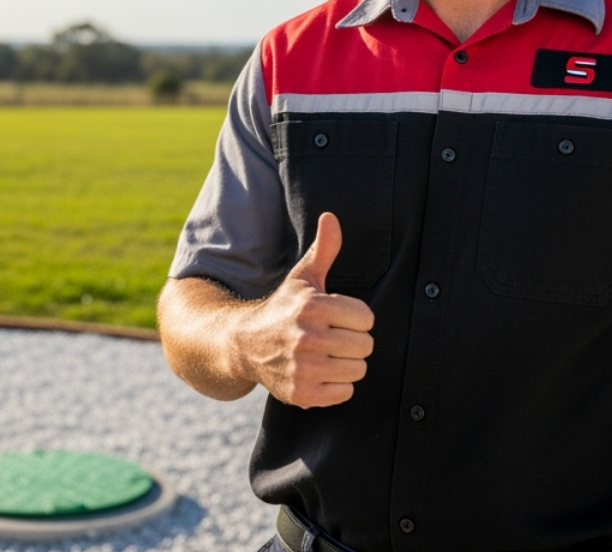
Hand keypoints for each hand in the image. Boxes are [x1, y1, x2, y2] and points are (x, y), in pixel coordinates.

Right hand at [237, 212, 375, 407]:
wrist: (244, 345)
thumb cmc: (283, 308)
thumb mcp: (302, 277)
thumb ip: (324, 249)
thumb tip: (331, 217)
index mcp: (312, 306)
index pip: (366, 318)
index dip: (356, 318)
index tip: (340, 318)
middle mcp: (307, 338)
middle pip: (365, 346)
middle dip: (353, 342)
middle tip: (334, 338)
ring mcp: (304, 368)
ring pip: (357, 370)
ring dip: (347, 364)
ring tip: (329, 355)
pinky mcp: (302, 393)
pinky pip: (344, 393)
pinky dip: (337, 386)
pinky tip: (321, 373)